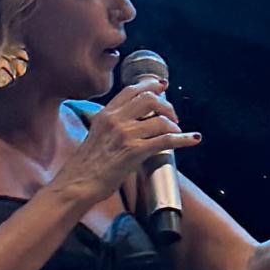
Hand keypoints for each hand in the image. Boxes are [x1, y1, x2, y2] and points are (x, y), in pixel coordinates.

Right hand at [60, 80, 196, 211]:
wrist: (77, 184)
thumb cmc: (86, 166)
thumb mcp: (96, 135)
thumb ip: (112, 125)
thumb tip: (133, 123)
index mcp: (105, 114)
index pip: (131, 90)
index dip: (150, 85)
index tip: (162, 86)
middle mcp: (115, 119)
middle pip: (149, 99)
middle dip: (166, 105)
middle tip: (173, 116)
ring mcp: (125, 134)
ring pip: (160, 120)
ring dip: (174, 125)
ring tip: (178, 132)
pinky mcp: (134, 151)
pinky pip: (166, 140)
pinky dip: (183, 139)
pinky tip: (192, 139)